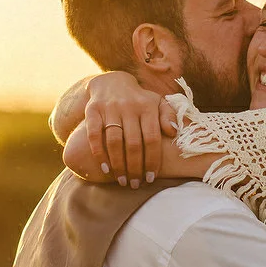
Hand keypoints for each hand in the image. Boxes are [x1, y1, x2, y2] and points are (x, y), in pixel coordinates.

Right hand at [83, 72, 176, 188]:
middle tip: (136, 184)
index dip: (152, 160)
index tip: (151, 178)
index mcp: (147, 107)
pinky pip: (94, 136)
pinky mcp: (92, 111)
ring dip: (118, 165)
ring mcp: (109, 109)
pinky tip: (105, 169)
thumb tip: (173, 132)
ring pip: (114, 142)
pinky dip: (99, 154)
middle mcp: (129, 107)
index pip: (152, 138)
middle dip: (135, 167)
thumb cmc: (139, 100)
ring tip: (122, 181)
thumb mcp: (157, 103)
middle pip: (133, 143)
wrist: (111, 82)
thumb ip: (169, 116)